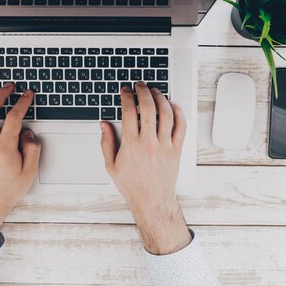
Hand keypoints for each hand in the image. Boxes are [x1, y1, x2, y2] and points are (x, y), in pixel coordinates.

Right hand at [100, 81, 190, 254]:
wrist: (152, 201)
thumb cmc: (132, 185)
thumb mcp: (111, 165)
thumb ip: (106, 142)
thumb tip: (104, 124)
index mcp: (131, 145)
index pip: (128, 112)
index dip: (127, 97)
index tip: (126, 90)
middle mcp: (149, 143)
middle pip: (148, 108)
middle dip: (143, 91)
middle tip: (140, 85)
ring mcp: (165, 145)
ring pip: (166, 113)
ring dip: (160, 98)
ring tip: (155, 91)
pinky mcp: (176, 149)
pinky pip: (181, 126)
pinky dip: (178, 112)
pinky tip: (172, 105)